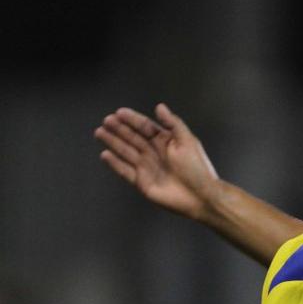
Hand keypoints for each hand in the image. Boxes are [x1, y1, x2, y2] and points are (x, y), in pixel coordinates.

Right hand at [94, 104, 219, 219]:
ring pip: (126, 151)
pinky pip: (124, 171)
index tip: (119, 112)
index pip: (146, 127)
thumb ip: (173, 123)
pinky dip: (115, 163)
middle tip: (106, 121)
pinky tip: (106, 154)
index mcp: (166, 142)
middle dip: (119, 129)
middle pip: (133, 137)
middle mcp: (154, 153)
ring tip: (100, 132)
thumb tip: (159, 107)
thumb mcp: (188, 141)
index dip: (133, 119)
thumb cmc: (198, 169)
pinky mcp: (142, 182)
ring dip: (113, 142)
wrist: (200, 196)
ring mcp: (147, 167)